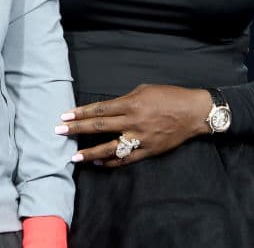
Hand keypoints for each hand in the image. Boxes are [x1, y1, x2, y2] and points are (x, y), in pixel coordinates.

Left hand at [56, 84, 212, 166]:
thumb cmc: (169, 96)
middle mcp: (133, 122)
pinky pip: (126, 159)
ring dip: (90, 152)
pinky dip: (111, 162)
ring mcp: (140, 138)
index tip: (65, 116)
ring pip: (110, 148)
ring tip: (74, 157)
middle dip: (77, 129)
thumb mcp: (144, 90)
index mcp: (131, 104)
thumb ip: (125, 100)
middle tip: (59, 132)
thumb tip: (109, 108)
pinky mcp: (149, 151)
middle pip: (99, 126)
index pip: (100, 109)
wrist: (194, 113)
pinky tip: (97, 163)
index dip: (81, 113)